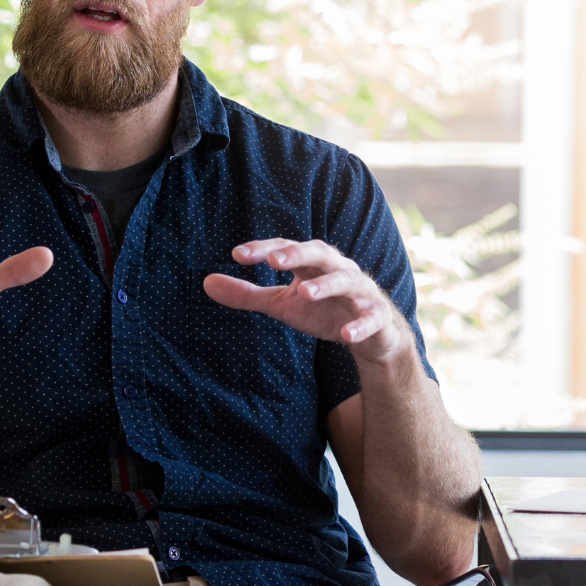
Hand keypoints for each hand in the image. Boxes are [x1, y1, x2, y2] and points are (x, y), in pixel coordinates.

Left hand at [202, 238, 412, 369]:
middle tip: (274, 259)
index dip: (264, 249)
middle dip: (298, 254)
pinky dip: (360, 324)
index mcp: (313, 264)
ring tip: (306, 293)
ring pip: (347, 281)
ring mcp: (361, 293)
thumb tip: (206, 283)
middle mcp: (338, 270)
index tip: (238, 254)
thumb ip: (248, 294)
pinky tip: (346, 334)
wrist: (372, 336)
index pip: (287, 249)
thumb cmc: (323, 311)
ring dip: (327, 285)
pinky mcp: (379, 317)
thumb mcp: (282, 304)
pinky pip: (371, 318)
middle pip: (319, 254)